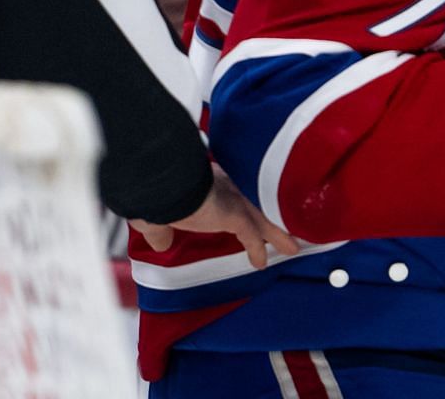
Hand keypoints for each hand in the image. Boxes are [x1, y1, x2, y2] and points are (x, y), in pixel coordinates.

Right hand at [130, 164, 300, 266]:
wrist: (161, 183)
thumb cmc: (154, 190)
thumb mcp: (154, 214)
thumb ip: (159, 228)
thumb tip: (160, 242)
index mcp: (207, 182)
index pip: (228, 194)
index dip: (236, 204)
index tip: (238, 211)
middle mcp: (226, 185)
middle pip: (256, 203)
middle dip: (270, 215)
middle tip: (282, 227)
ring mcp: (233, 198)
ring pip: (263, 218)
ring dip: (276, 233)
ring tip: (290, 245)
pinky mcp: (235, 214)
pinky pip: (252, 235)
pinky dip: (257, 249)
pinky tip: (261, 262)